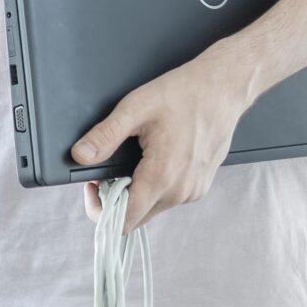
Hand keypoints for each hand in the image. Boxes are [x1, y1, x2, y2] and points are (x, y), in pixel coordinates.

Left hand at [76, 50, 255, 232]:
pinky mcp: (201, 185)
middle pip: (136, 218)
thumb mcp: (137, 107)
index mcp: (162, 176)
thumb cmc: (186, 93)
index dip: (100, 209)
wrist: (225, 86)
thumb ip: (106, 135)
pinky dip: (157, 187)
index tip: (94, 185)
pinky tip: (158, 159)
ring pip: (153, 208)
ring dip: (138, 193)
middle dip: (116, 200)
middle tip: (110, 170)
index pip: (123, 220)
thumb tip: (81, 155)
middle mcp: (181, 191)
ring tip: (136, 160)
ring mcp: (194, 190)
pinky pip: (170, 198)